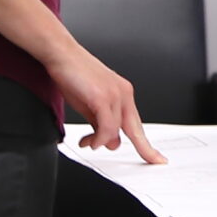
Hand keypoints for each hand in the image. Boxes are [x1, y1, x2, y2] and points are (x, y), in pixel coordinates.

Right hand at [53, 43, 166, 165]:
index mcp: (123, 94)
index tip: (155, 158)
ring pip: (117, 130)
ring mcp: (116, 95)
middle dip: (145, 149)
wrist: (61, 54)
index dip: (147, 144)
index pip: (137, 124)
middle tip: (152, 162)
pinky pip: (107, 127)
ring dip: (100, 141)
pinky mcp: (104, 97)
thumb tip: (111, 143)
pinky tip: (89, 140)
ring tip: (88, 142)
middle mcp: (124, 94)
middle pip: (137, 129)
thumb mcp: (90, 106)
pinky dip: (98, 138)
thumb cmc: (73, 76)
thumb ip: (101, 124)